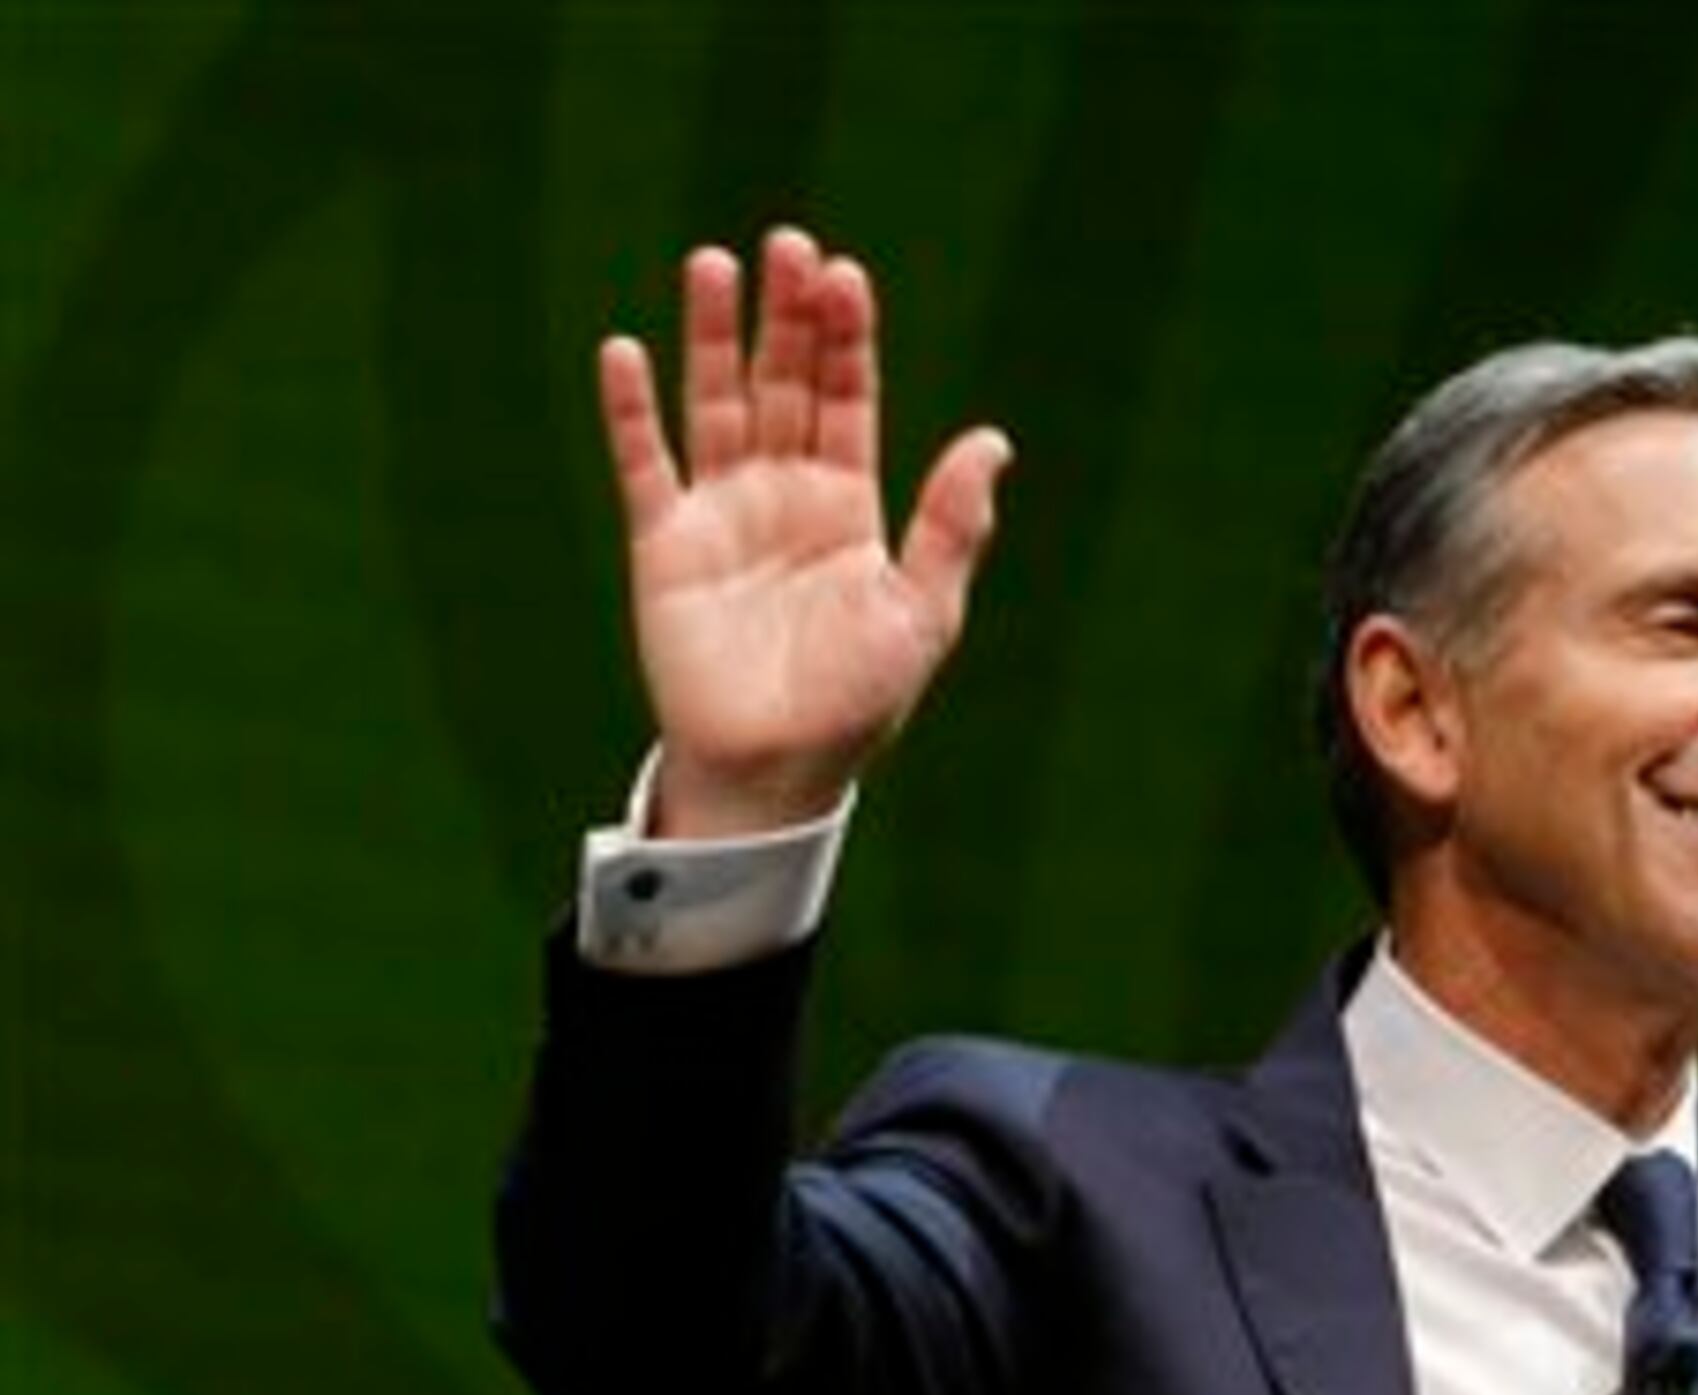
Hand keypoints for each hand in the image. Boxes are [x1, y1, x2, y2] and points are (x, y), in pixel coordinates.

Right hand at [596, 226, 1013, 835]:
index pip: (847, 400)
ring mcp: (721, 512)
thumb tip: (994, 441)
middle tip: (788, 244)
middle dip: (785, 316)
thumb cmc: (858, 701)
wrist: (777, 769)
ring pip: (715, 403)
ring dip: (710, 336)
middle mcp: (784, 494)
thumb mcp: (922, 612)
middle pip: (783, 383)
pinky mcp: (663, 543)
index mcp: (850, 505)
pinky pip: (644, 464)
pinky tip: (626, 352)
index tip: (845, 275)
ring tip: (711, 265)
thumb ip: (950, 527)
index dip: (846, 340)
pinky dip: (631, 411)